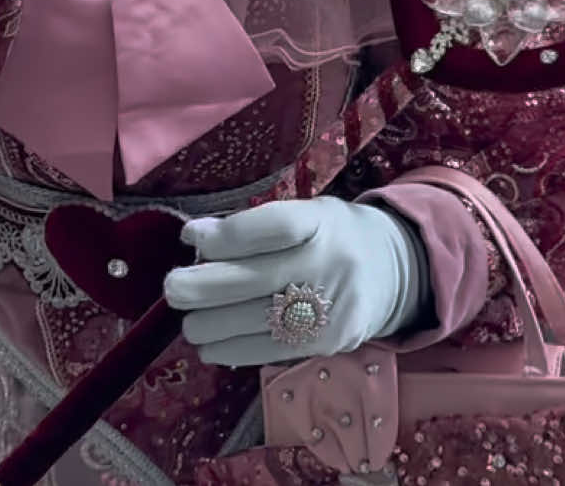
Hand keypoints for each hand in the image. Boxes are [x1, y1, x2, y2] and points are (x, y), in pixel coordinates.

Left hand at [163, 198, 428, 366]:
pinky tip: (210, 346)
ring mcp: (331, 307)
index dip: (227, 234)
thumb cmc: (332, 235)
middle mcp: (329, 263)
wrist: (392, 273)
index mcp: (321, 221)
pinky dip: (234, 350)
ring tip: (187, 323)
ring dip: (214, 326)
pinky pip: (273, 351)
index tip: (191, 236)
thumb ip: (257, 226)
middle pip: (260, 279)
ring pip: (261, 321)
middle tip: (172, 289)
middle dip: (206, 287)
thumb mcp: (306, 214)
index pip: (273, 226)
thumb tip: (198, 240)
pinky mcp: (328, 343)